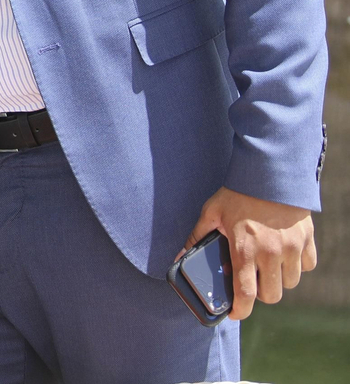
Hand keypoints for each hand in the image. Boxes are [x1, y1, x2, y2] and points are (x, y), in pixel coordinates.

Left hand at [184, 186, 315, 319]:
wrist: (270, 172)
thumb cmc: (238, 193)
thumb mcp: (212, 212)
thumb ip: (197, 236)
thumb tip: (179, 256)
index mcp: (245, 249)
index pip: (246, 294)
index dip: (241, 310)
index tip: (235, 313)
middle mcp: (271, 253)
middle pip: (271, 295)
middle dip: (260, 294)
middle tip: (251, 282)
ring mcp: (292, 248)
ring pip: (290, 283)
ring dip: (279, 280)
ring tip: (267, 266)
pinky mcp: (307, 240)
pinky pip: (307, 266)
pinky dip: (297, 265)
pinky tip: (285, 255)